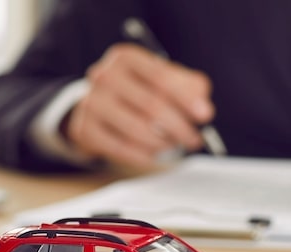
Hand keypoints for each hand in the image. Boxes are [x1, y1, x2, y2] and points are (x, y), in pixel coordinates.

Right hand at [65, 43, 212, 166]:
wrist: (100, 105)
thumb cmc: (141, 90)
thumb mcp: (166, 80)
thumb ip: (190, 87)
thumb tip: (203, 108)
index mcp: (126, 57)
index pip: (161, 77)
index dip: (186, 98)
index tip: (205, 115)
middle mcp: (104, 75)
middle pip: (151, 105)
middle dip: (179, 126)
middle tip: (194, 139)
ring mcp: (91, 102)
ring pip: (137, 129)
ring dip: (164, 143)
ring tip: (176, 146)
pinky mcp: (85, 129)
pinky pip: (121, 148)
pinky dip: (144, 155)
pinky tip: (157, 155)